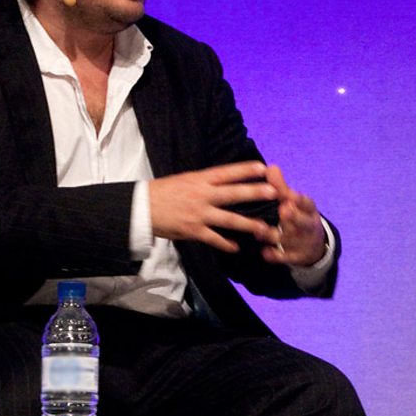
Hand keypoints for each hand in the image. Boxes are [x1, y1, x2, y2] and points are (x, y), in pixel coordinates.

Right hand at [148, 161, 276, 252]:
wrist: (140, 208)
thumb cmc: (164, 191)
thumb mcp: (186, 179)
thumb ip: (206, 181)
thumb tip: (227, 178)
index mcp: (200, 179)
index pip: (227, 172)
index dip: (246, 170)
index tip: (264, 167)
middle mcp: (202, 195)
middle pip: (233, 193)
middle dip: (255, 193)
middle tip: (274, 192)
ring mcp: (199, 214)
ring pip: (229, 219)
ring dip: (248, 224)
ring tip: (265, 229)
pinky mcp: (193, 231)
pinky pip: (214, 238)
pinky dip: (226, 244)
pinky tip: (236, 247)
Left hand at [254, 164, 327, 266]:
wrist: (313, 245)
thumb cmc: (298, 217)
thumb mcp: (294, 202)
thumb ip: (280, 187)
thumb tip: (270, 167)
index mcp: (308, 210)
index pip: (307, 203)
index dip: (300, 200)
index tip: (292, 195)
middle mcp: (307, 226)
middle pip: (301, 222)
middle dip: (293, 216)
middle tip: (284, 209)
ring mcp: (301, 242)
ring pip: (288, 239)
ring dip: (274, 234)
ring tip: (260, 230)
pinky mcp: (294, 257)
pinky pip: (284, 257)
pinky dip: (274, 255)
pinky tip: (264, 252)